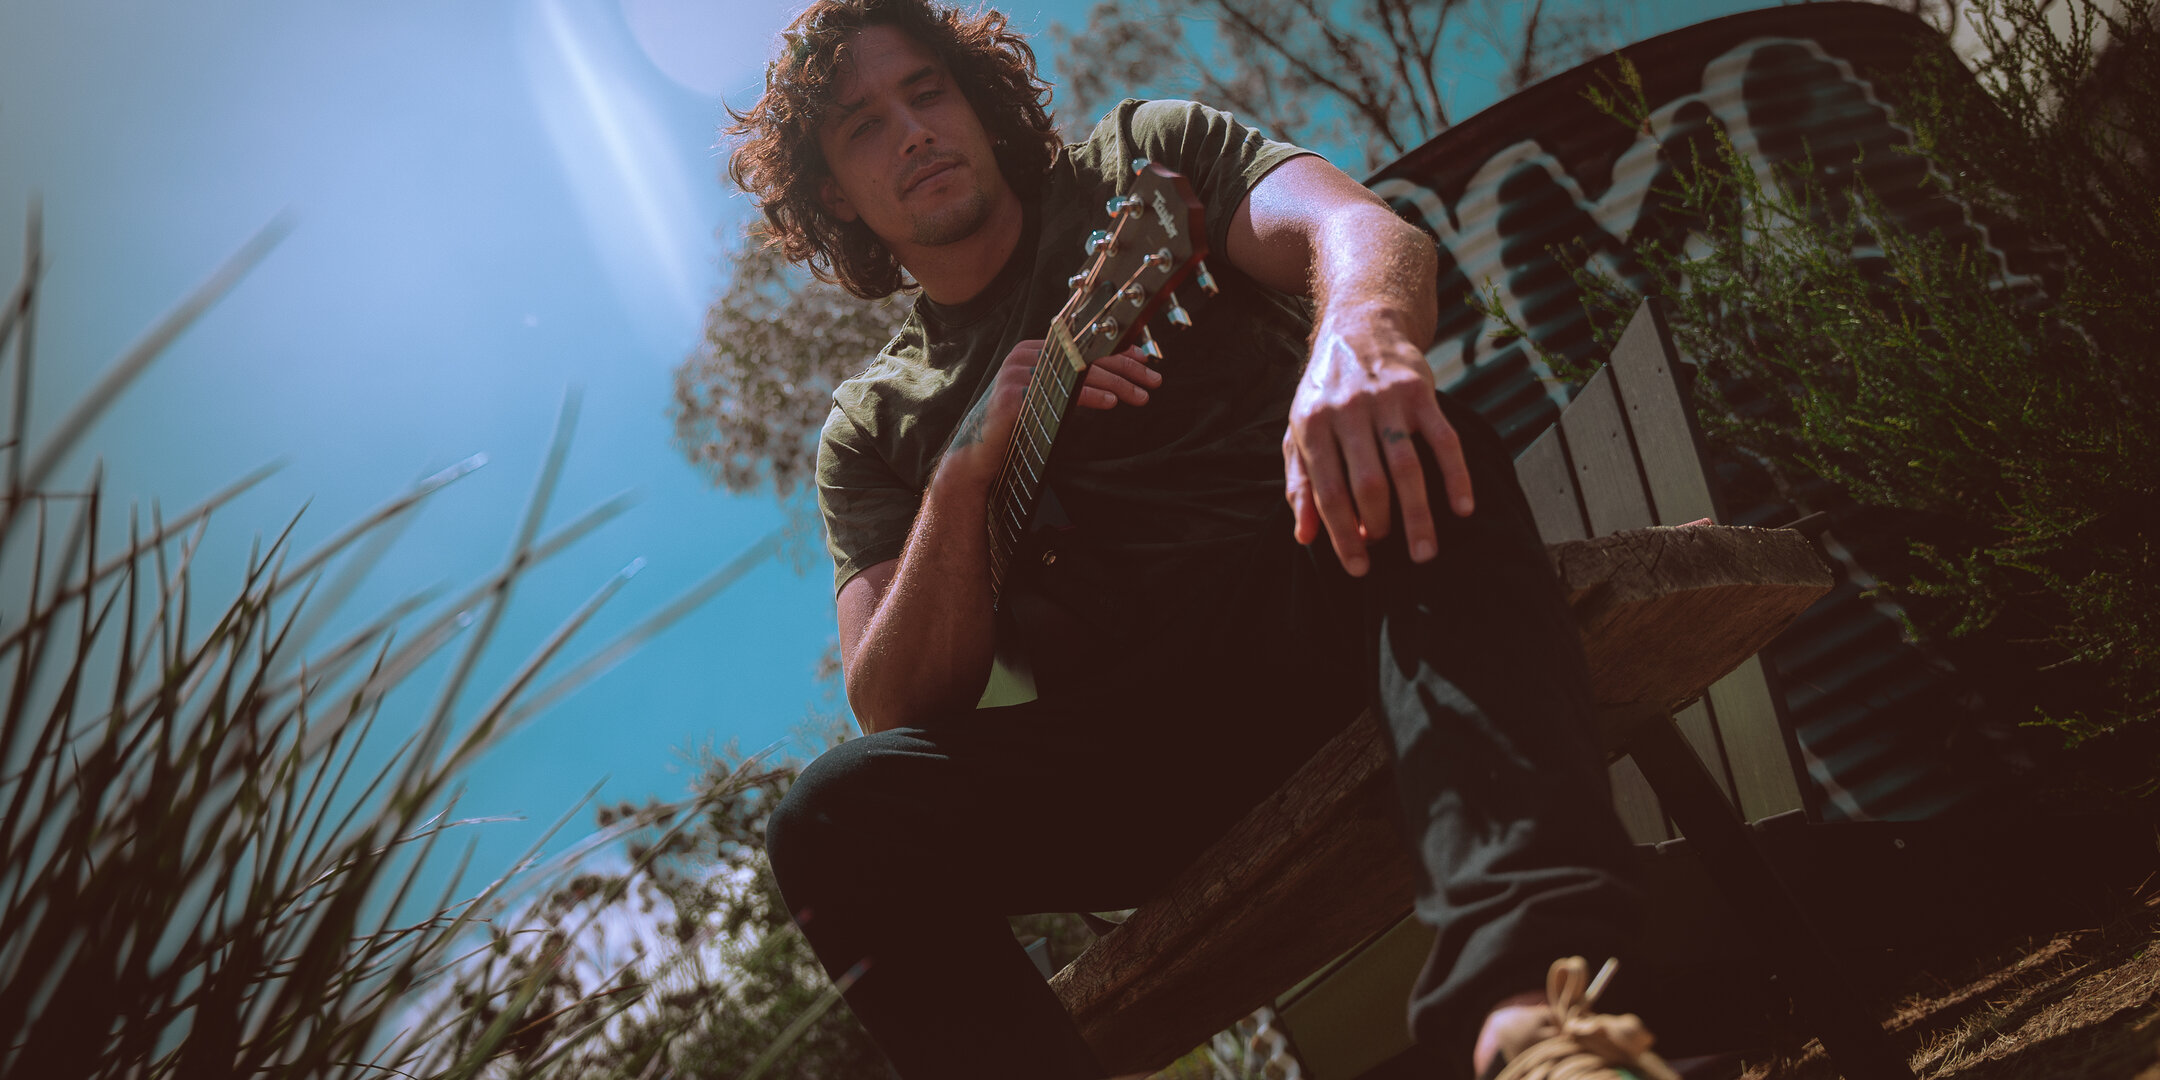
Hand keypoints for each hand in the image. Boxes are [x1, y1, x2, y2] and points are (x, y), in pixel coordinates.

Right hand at [938, 338, 1160, 493]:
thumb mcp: (1045, 400)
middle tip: (1155, 381)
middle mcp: (1024, 355)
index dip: (1117, 351)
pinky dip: (1090, 396)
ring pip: (1078, 372)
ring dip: (1116, 384)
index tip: (1146, 361)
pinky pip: (1061, 392)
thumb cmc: (1016, 429)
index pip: (1083, 345)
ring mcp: (1016, 373)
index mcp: (1032, 351)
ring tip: (1142, 396)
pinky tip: (1111, 402)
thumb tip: (1110, 380)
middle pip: (1086, 355)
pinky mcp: (1013, 395)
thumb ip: (1068, 385)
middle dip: (1126, 368)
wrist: (977, 455)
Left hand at [1284, 316, 1472, 575]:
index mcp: (1313, 425)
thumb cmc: (1325, 393)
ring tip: (1424, 553)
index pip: (1327, 492)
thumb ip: (1300, 484)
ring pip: (1408, 469)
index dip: (1342, 535)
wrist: (1361, 327)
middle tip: (1390, 549)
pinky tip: (1463, 509)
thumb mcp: (1298, 432)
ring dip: (1419, 516)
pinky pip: (1444, 441)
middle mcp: (1349, 411)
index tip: (1358, 567)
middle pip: (1369, 484)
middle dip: (1381, 526)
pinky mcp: (1422, 393)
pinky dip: (1457, 477)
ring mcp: (1388, 401)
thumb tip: (1304, 538)